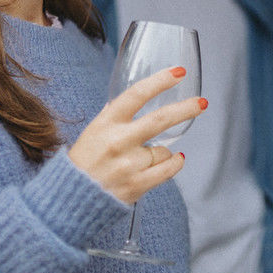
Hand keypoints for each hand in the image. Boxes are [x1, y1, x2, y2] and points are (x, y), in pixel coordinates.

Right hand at [68, 67, 204, 203]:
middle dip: (185, 109)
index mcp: (106, 123)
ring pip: (164, 150)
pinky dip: (174, 163)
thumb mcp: (93, 131)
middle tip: (201, 103)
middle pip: (160, 119)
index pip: (137, 94)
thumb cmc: (83, 162)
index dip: (160, 81)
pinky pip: (168, 170)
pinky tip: (175, 159)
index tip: (179, 72)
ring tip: (144, 159)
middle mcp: (118, 141)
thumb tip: (136, 98)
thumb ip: (114, 115)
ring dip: (163, 152)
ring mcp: (128, 164)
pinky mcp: (136, 185)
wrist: (71, 200)